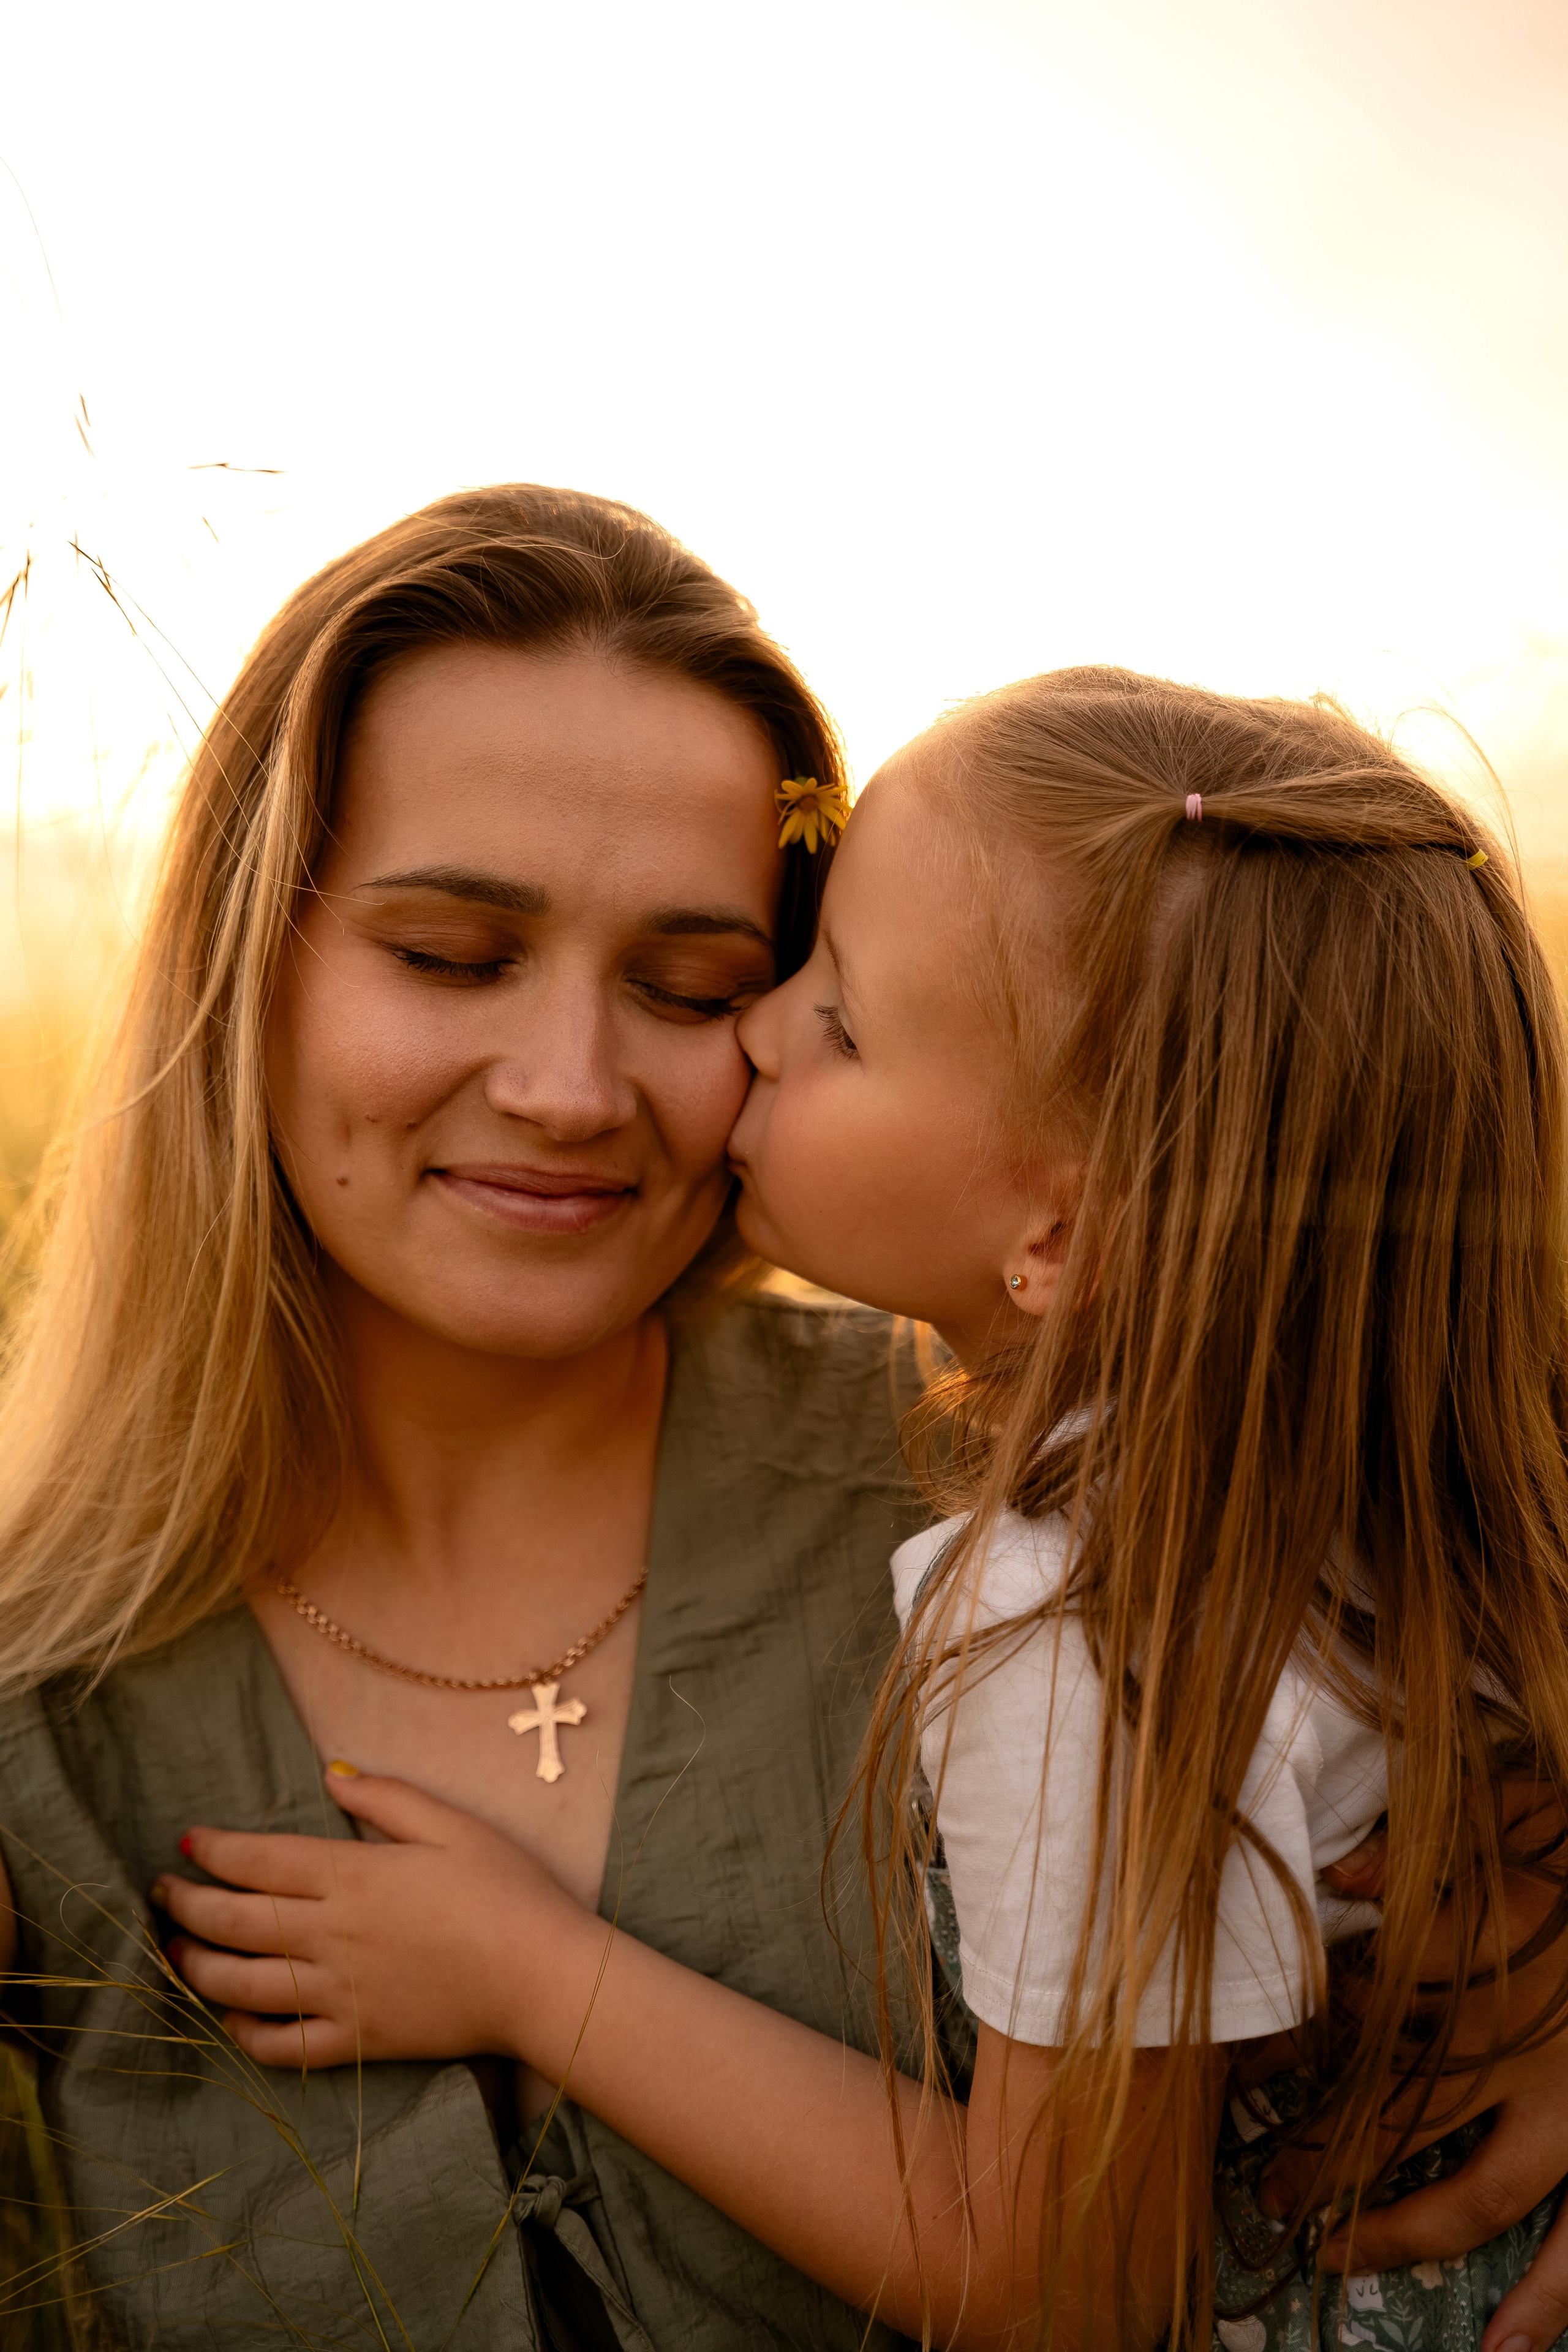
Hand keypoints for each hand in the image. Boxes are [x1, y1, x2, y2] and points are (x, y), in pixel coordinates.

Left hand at [154, 1767, 603, 2069]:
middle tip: (162, 1895)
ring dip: (196, 1968)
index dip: (213, 1852)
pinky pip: (282, 2047)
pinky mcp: (357, 2043)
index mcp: (353, 1876)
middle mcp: (332, 1936)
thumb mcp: (454, 1824)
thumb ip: (387, 1798)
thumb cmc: (509, 1890)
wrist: (544, 1979)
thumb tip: (330, 1775)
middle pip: (235, 1922)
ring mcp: (340, 1995)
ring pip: (242, 1986)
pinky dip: (246, 2033)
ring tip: (176, 1954)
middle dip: (186, 1906)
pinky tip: (232, 2017)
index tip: (185, 1844)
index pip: (259, 1861)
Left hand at [1263, 1811, 1567, 2351]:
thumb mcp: (1534, 1817)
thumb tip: (1344, 1869)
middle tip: (1264, 2183)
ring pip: (1470, 2192)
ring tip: (1329, 2253)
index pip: (1363, 2003)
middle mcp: (1520, 2044)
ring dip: (1395, 2228)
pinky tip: (1505, 2349)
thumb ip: (1440, 1838)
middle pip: (1393, 2111)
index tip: (1245, 2065)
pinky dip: (1551, 2300)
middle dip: (1319, 2151)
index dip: (1297, 2040)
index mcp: (1490, 1956)